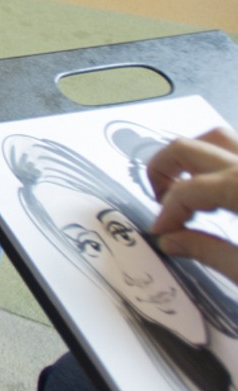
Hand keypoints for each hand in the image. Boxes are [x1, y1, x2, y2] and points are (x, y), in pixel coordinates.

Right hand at [147, 128, 237, 282]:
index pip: (187, 190)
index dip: (166, 213)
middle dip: (164, 172)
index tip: (160, 234)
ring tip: (189, 190)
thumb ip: (210, 252)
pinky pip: (237, 152)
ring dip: (193, 158)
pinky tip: (222, 195)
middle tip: (160, 203)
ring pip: (218, 138)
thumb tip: (171, 241)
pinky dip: (220, 163)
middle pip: (191, 147)